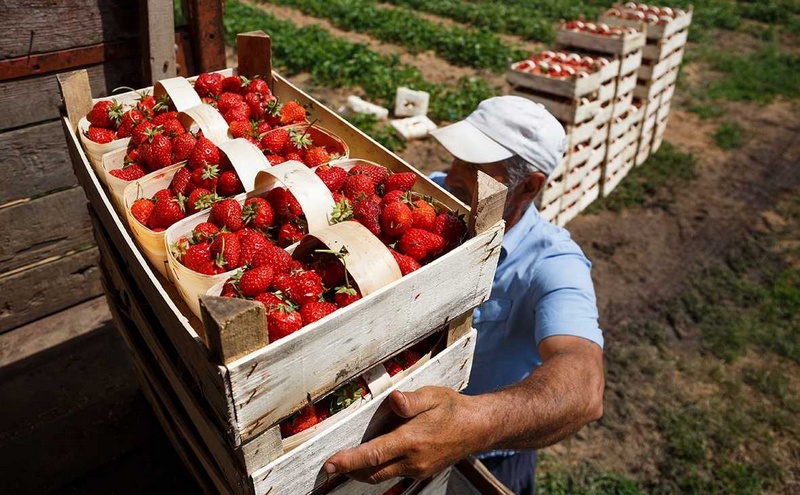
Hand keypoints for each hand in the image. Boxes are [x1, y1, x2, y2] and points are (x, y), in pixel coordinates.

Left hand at [324, 387, 483, 483]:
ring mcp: (418, 469)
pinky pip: (394, 475)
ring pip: (382, 476)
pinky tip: (373, 460)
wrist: (477, 428)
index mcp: (412, 440)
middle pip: (372, 472)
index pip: (373, 455)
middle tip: (330, 465)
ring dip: (363, 472)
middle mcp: (413, 460)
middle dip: (349, 470)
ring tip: (346, 463)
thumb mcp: (433, 396)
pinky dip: (379, 470)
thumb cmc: (452, 408)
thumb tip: (394, 400)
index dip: (348, 461)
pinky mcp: (422, 472)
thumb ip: (411, 400)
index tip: (329, 464)